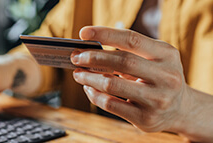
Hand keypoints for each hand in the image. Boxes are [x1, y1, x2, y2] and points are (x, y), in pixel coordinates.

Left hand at [70, 26, 212, 139]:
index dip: (105, 34)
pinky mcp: (145, 119)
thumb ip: (129, 52)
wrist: (181, 110)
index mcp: (167, 55)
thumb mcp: (154, 59)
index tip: (84, 33)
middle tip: (76, 57)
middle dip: (93, 58)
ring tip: (78, 73)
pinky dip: (94, 94)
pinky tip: (89, 88)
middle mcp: (166, 77)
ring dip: (89, 77)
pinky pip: (110, 104)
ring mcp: (157, 100)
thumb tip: (89, 49)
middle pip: (121, 61)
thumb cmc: (159, 78)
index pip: (132, 39)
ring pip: (112, 84)